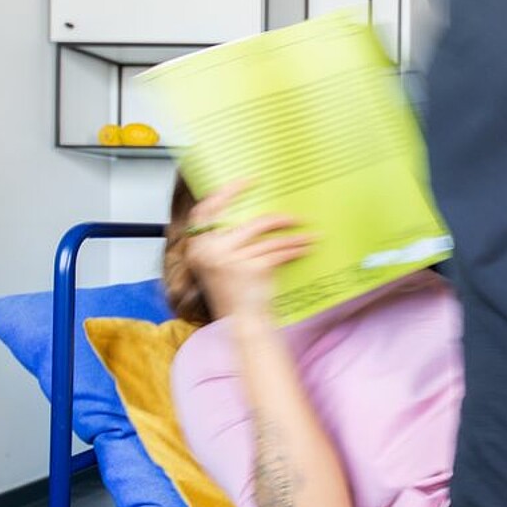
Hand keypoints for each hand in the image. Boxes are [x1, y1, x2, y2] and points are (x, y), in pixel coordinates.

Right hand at [183, 181, 313, 320]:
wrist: (243, 324)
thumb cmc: (234, 296)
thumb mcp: (219, 267)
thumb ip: (224, 242)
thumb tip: (249, 214)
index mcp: (197, 248)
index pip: (206, 210)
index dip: (226, 193)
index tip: (247, 182)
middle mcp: (210, 252)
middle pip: (248, 222)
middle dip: (276, 218)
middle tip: (294, 216)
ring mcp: (231, 259)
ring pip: (269, 237)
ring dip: (293, 235)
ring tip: (309, 234)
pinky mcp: (252, 268)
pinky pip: (279, 251)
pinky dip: (296, 247)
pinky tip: (307, 246)